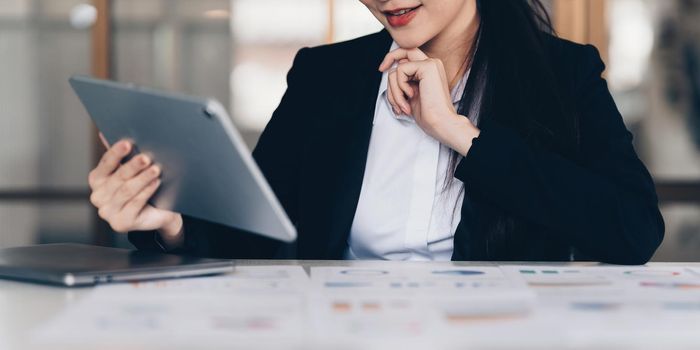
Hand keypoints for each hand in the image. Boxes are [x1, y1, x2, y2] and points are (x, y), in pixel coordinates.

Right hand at [88, 133, 183, 247]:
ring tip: (156, 169)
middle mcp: (98, 197)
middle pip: (118, 177)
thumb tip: (105, 133)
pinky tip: (155, 183)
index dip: (116, 153)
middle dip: (133, 166)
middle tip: (147, 157)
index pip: (105, 164)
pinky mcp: (120, 223)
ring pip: (126, 191)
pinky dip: (146, 191)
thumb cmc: (143, 188)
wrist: (158, 214)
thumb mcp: (132, 171)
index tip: (128, 143)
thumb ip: (120, 155)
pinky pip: (135, 204)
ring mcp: (107, 212)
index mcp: (97, 180)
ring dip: (142, 178)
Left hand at [379, 48, 479, 155]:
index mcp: (428, 70)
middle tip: (381, 69)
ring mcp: (430, 63)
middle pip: (403, 51)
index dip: (393, 58)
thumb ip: (403, 81)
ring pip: (397, 69)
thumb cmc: (428, 114)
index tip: (382, 68)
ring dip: (394, 91)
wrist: (440, 122)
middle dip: (388, 58)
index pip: (407, 55)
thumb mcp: (410, 94)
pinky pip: (401, 71)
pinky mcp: (428, 66)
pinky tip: (411, 96)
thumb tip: (390, 71)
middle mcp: (431, 63)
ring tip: (403, 104)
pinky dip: (399, 87)